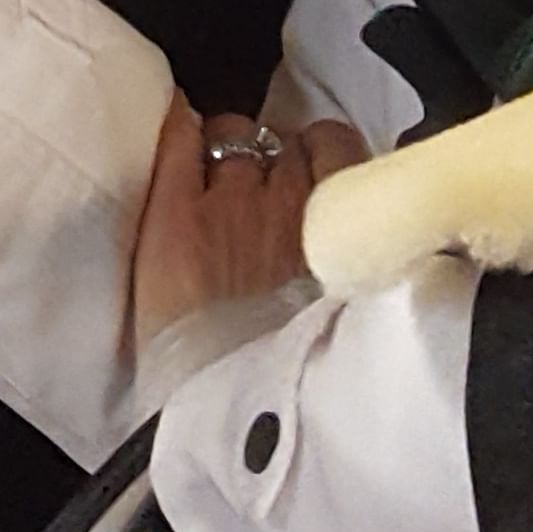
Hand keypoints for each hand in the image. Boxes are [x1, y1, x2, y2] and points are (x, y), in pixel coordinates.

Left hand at [126, 103, 369, 345]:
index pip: (338, 146)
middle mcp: (290, 200)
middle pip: (285, 143)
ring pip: (234, 136)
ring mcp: (230, 200)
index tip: (309, 174)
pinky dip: (178, 129)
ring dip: (229, 147)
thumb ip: (355, 257)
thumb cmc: (291, 368)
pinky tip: (178, 129)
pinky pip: (178, 142)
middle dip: (275, 158)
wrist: (229, 402)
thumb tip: (357, 233)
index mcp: (340, 224)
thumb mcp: (351, 310)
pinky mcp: (175, 210)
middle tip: (260, 188)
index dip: (318, 157)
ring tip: (216, 170)